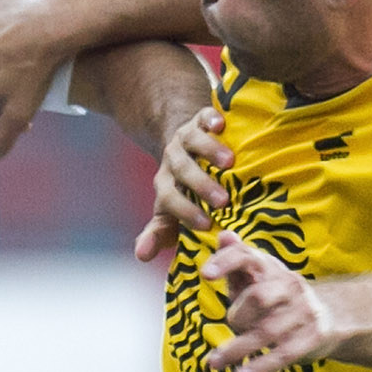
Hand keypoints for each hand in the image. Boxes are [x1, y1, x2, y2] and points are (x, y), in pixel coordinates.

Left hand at [132, 106, 233, 264]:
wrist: (186, 148)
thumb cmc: (185, 191)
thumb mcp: (171, 214)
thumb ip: (158, 233)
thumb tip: (141, 256)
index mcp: (166, 185)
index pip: (169, 199)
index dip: (184, 212)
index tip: (206, 226)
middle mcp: (173, 161)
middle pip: (182, 171)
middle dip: (200, 185)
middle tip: (222, 201)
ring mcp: (186, 139)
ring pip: (193, 142)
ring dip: (209, 151)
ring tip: (230, 162)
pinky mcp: (200, 120)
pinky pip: (203, 116)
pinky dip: (210, 118)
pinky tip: (221, 124)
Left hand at [201, 231, 342, 371]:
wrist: (330, 315)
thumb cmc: (279, 296)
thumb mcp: (258, 277)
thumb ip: (236, 261)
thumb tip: (223, 235)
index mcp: (270, 268)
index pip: (247, 255)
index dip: (226, 262)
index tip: (205, 275)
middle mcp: (288, 285)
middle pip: (258, 297)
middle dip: (237, 316)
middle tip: (232, 325)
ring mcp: (302, 312)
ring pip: (266, 331)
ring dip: (236, 350)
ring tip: (214, 363)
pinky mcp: (312, 337)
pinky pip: (282, 354)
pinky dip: (260, 366)